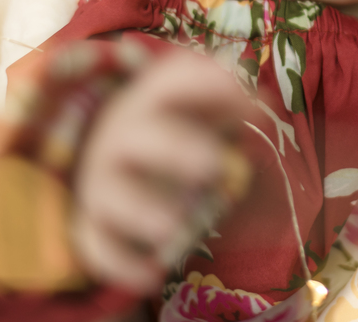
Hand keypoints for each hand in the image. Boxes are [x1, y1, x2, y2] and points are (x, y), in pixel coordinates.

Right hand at [70, 50, 251, 294]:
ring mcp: (103, 183)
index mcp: (149, 102)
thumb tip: (263, 105)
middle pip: (142, 138)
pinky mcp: (95, 225)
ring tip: (174, 226)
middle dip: (175, 148)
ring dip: (143, 210)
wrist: (106, 160)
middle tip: (213, 164)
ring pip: (115, 196)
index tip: (240, 95)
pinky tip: (151, 275)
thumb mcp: (194, 111)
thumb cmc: (167, 130)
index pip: (170, 82)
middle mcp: (121, 139)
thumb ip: (230, 105)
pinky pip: (101, 245)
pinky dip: (122, 263)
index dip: (205, 85)